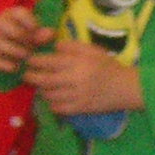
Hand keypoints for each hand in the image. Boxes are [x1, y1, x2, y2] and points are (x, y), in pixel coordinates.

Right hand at [0, 7, 51, 74]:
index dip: (29, 21)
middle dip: (18, 35)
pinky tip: (16, 67)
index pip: (18, 12)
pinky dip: (3, 63)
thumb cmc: (34, 38)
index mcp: (13, 14)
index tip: (37, 30)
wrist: (24, 52)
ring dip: (13, 49)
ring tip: (26, 55)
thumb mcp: (40, 34)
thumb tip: (49, 33)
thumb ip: (44, 32)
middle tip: (32, 44)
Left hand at [24, 40, 144, 118]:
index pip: (47, 62)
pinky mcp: (80, 108)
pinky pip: (58, 108)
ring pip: (49, 95)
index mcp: (77, 62)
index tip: (30, 60)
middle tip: (27, 75)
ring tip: (40, 86)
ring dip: (41, 90)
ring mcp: (76, 96)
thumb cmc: (109, 66)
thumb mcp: (93, 50)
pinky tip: (52, 99)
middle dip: (31, 77)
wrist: (127, 87)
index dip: (34, 61)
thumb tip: (54, 47)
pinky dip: (51, 103)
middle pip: (44, 80)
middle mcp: (74, 79)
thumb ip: (72, 46)